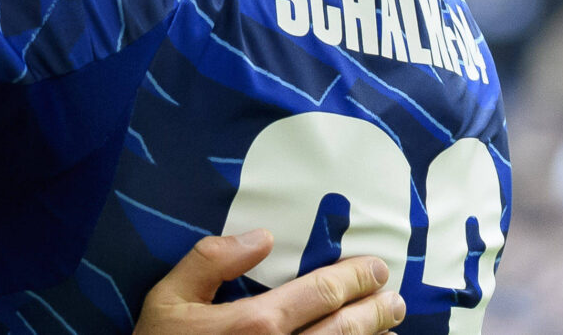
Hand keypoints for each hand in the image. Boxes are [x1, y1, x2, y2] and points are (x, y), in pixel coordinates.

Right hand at [133, 233, 403, 334]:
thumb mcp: (168, 298)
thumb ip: (211, 261)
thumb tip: (261, 237)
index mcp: (256, 324)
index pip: (322, 293)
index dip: (355, 279)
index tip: (376, 269)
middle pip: (345, 329)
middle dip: (375, 310)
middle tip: (394, 298)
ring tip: (391, 326)